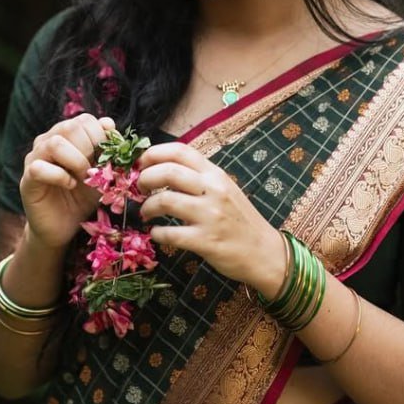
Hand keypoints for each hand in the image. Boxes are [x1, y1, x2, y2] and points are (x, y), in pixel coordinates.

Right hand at [20, 113, 115, 249]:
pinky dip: (60, 176)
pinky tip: (70, 185)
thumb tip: (108, 123)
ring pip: (54, 144)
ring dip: (76, 161)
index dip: (100, 138)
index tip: (107, 159)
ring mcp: (34, 159)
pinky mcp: (27, 179)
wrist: (65, 226)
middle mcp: (47, 142)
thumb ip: (106, 149)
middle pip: (69, 127)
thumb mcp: (101, 172)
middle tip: (96, 170)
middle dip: (89, 149)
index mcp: (65, 136)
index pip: (83, 120)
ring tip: (84, 177)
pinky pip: (40, 168)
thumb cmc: (82, 197)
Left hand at [136, 142, 285, 293]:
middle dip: (145, 178)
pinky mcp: (206, 241)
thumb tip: (163, 171)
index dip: (154, 153)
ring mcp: (210, 215)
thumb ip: (199, 179)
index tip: (140, 162)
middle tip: (139, 188)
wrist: (264, 252)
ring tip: (146, 213)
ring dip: (147, 207)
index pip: (180, 151)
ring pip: (165, 201)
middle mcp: (213, 190)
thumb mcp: (224, 190)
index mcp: (215, 175)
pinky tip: (156, 234)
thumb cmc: (240, 220)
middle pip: (168, 172)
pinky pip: (170, 234)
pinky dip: (157, 233)